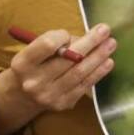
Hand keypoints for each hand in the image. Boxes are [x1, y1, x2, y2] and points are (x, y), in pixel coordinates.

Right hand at [0, 24, 115, 134]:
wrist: (22, 95)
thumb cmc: (35, 64)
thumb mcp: (35, 50)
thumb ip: (58, 42)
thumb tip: (88, 38)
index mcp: (22, 63)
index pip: (47, 45)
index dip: (62, 36)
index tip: (69, 33)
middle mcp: (33, 81)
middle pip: (68, 59)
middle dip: (90, 42)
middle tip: (105, 30)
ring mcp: (48, 95)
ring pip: (79, 73)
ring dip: (98, 57)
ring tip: (111, 44)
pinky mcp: (62, 103)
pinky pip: (84, 85)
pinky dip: (98, 72)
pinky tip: (108, 62)